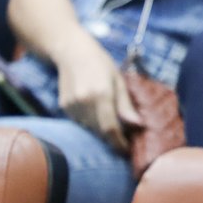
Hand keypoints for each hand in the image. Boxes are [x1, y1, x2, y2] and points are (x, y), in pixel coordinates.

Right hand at [54, 33, 141, 151]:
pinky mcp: (64, 106)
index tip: (127, 150)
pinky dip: (90, 122)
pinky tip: (94, 110)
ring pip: (90, 128)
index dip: (119, 142)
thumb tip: (138, 125)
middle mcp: (84, 101)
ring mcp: (72, 105)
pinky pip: (80, 122)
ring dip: (101, 130)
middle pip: (100, 131)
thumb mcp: (119, 80)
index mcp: (102, 94)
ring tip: (111, 121)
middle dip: (113, 138)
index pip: (110, 128)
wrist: (71, 51)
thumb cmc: (101, 63)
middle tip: (124, 138)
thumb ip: (126, 105)